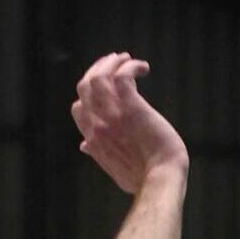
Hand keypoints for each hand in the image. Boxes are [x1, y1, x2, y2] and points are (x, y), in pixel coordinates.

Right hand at [71, 53, 188, 193]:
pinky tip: (143, 67)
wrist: (161, 180)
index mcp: (93, 139)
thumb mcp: (114, 167)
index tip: (107, 86)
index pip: (78, 107)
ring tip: (126, 58)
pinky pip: (122, 76)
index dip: (89, 93)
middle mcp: (98, 124)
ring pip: (99, 76)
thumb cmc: (143, 179)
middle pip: (85, 86)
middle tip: (115, 61)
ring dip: (112, 62)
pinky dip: (130, 66)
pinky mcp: (132, 107)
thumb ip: (98, 153)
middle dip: (97, 69)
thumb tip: (84, 145)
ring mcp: (113, 115)